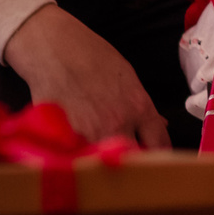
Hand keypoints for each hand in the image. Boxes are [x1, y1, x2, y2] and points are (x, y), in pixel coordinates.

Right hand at [2, 6, 170, 149]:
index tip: (153, 158)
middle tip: (127, 160)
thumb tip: (159, 125)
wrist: (53, 49)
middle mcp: (118, 125)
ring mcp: (91, 134)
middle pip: (135, 161)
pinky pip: (78, 159)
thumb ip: (143, 106)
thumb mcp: (126, 76)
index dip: (158, 155)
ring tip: (100, 156)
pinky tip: (78, 151)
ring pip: (105, 165)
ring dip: (105, 162)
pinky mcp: (65, 139)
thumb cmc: (90, 56)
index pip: (160, 145)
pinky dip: (80, 159)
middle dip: (133, 162)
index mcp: (139, 108)